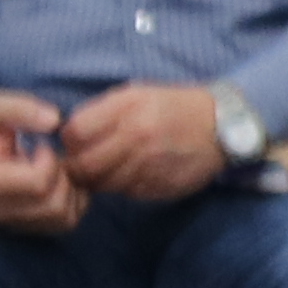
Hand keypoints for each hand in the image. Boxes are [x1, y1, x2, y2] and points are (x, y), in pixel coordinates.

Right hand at [0, 88, 84, 236]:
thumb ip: (20, 108)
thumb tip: (54, 120)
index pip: (39, 184)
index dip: (50, 160)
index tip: (41, 145)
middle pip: (54, 205)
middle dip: (63, 175)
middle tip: (52, 156)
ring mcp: (14, 223)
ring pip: (64, 218)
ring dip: (70, 189)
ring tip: (55, 167)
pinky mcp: (28, 228)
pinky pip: (67, 222)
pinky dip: (73, 201)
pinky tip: (60, 179)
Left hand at [56, 81, 228, 205]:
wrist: (219, 127)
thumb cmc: (172, 106)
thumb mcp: (136, 93)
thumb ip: (102, 111)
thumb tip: (69, 133)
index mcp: (128, 108)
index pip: (75, 133)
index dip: (68, 140)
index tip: (74, 141)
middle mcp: (137, 137)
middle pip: (85, 165)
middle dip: (76, 167)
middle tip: (81, 164)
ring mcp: (149, 165)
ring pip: (103, 184)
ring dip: (97, 180)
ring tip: (106, 169)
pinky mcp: (159, 186)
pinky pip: (126, 193)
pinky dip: (121, 187)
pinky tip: (131, 173)